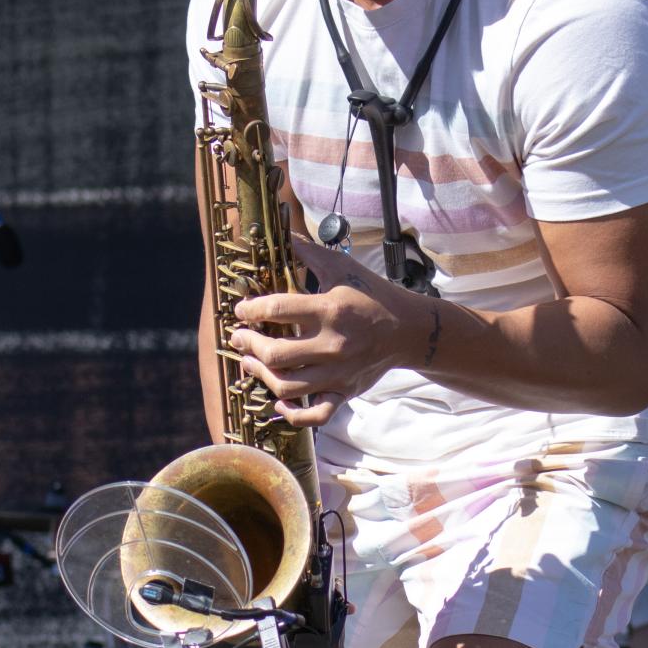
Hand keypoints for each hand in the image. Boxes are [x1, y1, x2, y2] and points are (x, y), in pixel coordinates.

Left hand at [228, 237, 426, 427]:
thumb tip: (279, 233)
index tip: (242, 310)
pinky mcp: (345, 392)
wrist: (408, 330)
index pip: (276, 310)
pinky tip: (279, 401)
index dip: (250, 310)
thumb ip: (307, 252)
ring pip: (287, 386)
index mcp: (329, 310)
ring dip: (261, 375)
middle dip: (249, 345)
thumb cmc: (370, 294)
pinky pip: (315, 415)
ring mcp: (339, 373)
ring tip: (250, 363)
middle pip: (275, 354)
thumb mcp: (341, 267)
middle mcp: (333, 345)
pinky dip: (293, 413)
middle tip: (240, 337)